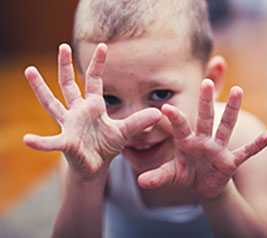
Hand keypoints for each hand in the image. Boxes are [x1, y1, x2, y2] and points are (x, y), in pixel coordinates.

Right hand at [24, 43, 160, 179]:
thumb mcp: (124, 132)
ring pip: (52, 104)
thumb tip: (157, 113)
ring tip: (29, 70)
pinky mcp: (66, 143)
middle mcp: (78, 112)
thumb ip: (138, 122)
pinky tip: (28, 140)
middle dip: (65, 66)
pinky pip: (52, 142)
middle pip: (69, 85)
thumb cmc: (107, 146)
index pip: (95, 80)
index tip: (103, 46)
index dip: (98, 64)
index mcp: (94, 106)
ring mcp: (69, 125)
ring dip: (41, 88)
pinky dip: (41, 142)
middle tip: (62, 46)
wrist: (95, 166)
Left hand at [138, 79, 266, 199]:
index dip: (174, 118)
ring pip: (225, 126)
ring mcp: (218, 149)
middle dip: (205, 101)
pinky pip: (245, 152)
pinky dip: (256, 145)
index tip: (164, 107)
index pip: (180, 127)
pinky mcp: (230, 161)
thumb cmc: (186, 174)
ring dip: (232, 110)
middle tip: (205, 82)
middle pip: (205, 118)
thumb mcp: (172, 175)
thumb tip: (140, 182)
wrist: (202, 185)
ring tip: (238, 90)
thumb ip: (158, 176)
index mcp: (186, 141)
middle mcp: (203, 140)